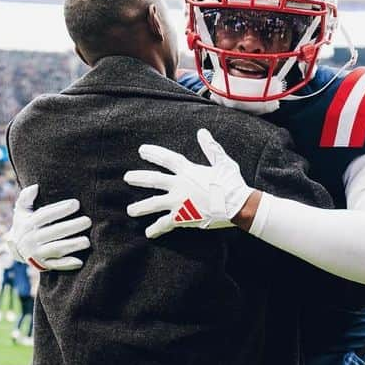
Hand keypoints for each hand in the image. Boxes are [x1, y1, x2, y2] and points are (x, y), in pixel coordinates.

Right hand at [4, 185, 90, 270]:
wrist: (16, 249)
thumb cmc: (25, 225)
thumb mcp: (21, 211)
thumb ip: (26, 198)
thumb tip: (35, 186)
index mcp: (28, 224)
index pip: (44, 215)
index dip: (60, 209)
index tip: (76, 204)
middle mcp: (32, 239)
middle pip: (53, 232)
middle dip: (71, 227)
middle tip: (88, 221)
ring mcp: (38, 253)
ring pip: (56, 249)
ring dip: (71, 246)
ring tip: (87, 241)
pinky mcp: (43, 265)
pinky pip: (55, 265)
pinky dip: (66, 264)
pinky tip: (79, 262)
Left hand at [124, 128, 253, 238]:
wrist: (238, 206)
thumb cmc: (232, 184)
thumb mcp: (223, 162)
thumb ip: (211, 147)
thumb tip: (202, 132)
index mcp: (188, 171)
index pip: (167, 159)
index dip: (154, 154)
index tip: (141, 151)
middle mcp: (180, 186)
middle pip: (154, 180)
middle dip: (139, 178)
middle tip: (127, 177)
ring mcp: (179, 202)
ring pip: (154, 204)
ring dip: (141, 207)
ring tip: (130, 211)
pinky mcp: (183, 217)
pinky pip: (166, 223)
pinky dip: (157, 229)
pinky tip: (149, 233)